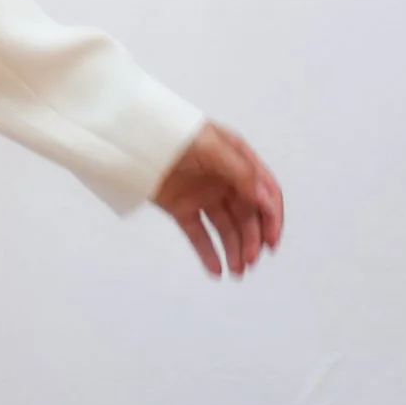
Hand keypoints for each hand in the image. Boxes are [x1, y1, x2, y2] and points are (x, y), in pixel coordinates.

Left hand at [153, 122, 284, 279]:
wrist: (133, 139)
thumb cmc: (174, 133)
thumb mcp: (213, 148)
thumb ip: (242, 174)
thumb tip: (266, 200)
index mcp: (239, 160)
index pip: (266, 192)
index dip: (272, 218)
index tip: (271, 243)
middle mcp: (225, 179)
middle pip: (247, 215)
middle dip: (252, 240)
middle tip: (249, 262)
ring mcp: (203, 194)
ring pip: (225, 228)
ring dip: (234, 250)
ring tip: (236, 272)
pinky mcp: (182, 208)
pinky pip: (198, 234)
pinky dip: (207, 253)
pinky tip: (216, 270)